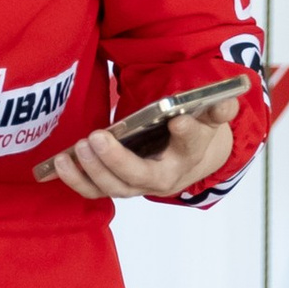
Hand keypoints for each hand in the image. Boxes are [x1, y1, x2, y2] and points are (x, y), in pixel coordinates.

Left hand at [39, 86, 244, 202]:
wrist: (181, 162)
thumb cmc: (191, 135)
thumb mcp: (208, 119)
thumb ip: (218, 108)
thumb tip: (228, 98)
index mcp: (187, 157)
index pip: (189, 145)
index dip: (186, 133)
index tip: (180, 118)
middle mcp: (160, 178)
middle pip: (139, 176)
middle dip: (117, 160)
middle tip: (98, 138)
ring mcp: (134, 185)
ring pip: (112, 187)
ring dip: (91, 171)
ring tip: (78, 148)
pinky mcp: (113, 185)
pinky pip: (93, 189)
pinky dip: (75, 179)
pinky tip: (59, 162)